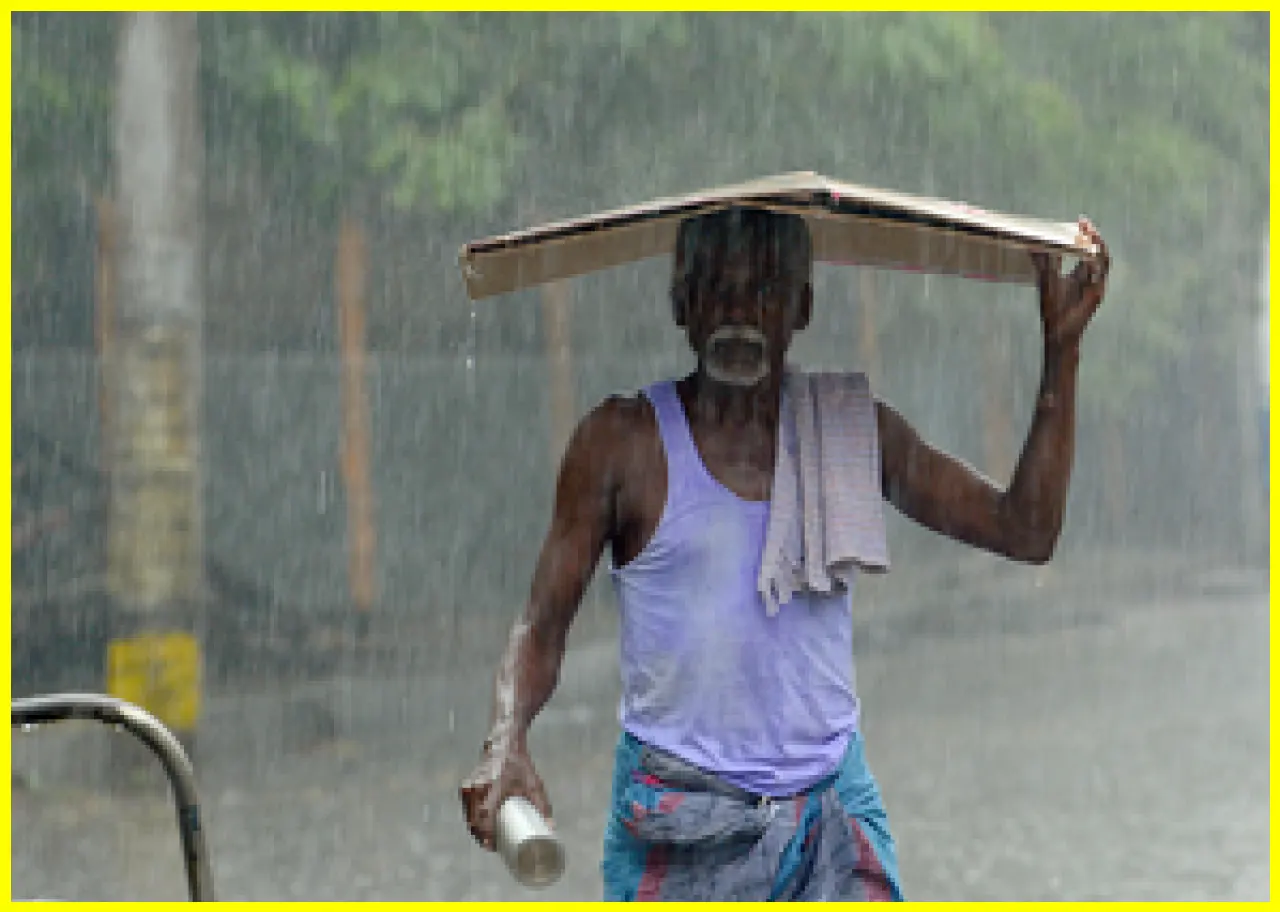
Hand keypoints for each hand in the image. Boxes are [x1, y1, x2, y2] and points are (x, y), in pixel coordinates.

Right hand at [459, 742, 552, 851]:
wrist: (504, 745)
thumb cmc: (521, 766)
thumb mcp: (534, 785)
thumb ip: (542, 806)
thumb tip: (552, 829)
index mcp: (493, 785)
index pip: (485, 815)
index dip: (486, 833)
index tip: (492, 845)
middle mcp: (478, 786)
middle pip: (475, 819)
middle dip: (481, 836)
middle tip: (493, 847)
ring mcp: (470, 786)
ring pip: (469, 815)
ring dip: (476, 830)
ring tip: (487, 841)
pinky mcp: (466, 786)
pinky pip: (467, 808)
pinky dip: (472, 819)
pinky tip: (478, 829)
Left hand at [1031, 217, 1110, 352]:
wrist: (1059, 330)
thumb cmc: (1054, 308)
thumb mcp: (1047, 279)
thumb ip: (1043, 263)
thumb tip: (1033, 246)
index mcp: (1081, 273)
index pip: (1087, 248)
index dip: (1086, 234)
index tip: (1080, 221)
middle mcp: (1092, 276)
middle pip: (1098, 250)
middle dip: (1093, 235)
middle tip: (1084, 223)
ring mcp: (1097, 284)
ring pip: (1103, 259)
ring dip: (1097, 245)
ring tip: (1090, 233)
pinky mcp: (1098, 293)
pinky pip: (1101, 274)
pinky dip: (1097, 262)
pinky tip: (1090, 252)